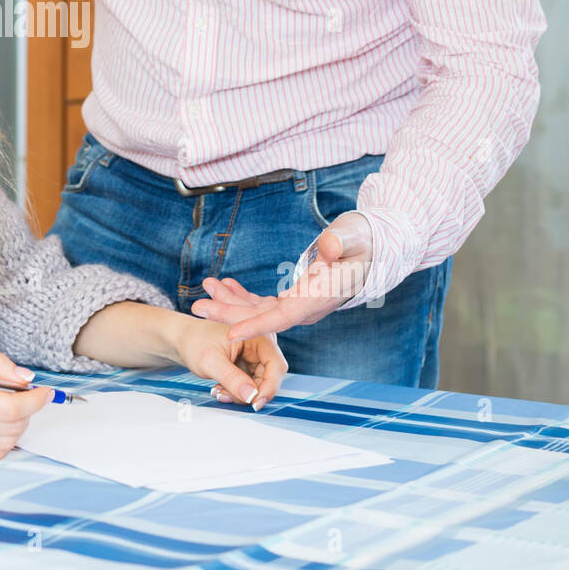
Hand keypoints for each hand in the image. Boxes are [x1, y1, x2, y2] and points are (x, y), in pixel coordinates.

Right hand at [0, 344, 53, 459]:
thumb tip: (25, 377)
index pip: (12, 409)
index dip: (36, 400)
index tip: (46, 391)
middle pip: (13, 427)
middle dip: (29, 410)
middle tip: (24, 392)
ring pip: (6, 443)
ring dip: (18, 425)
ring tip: (9, 405)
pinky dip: (4, 439)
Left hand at [171, 315, 287, 411]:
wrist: (182, 339)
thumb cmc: (194, 341)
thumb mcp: (210, 361)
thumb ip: (232, 378)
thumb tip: (251, 396)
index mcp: (256, 335)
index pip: (275, 364)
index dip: (269, 387)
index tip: (255, 403)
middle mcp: (260, 345)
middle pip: (269, 378)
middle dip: (249, 392)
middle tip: (226, 397)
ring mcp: (254, 356)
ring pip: (258, 385)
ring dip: (240, 394)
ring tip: (219, 391)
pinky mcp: (248, 366)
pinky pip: (249, 386)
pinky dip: (236, 391)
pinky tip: (220, 389)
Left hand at [191, 210, 373, 340]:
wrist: (371, 249)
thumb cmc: (363, 240)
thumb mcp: (354, 236)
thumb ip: (342, 242)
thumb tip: (328, 248)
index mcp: (320, 297)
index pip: (284, 317)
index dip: (257, 326)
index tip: (230, 333)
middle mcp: (308, 307)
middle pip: (263, 318)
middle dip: (229, 314)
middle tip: (197, 307)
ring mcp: (300, 305)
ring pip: (259, 311)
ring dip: (230, 303)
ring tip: (203, 291)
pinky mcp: (294, 298)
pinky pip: (263, 303)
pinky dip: (242, 296)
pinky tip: (223, 286)